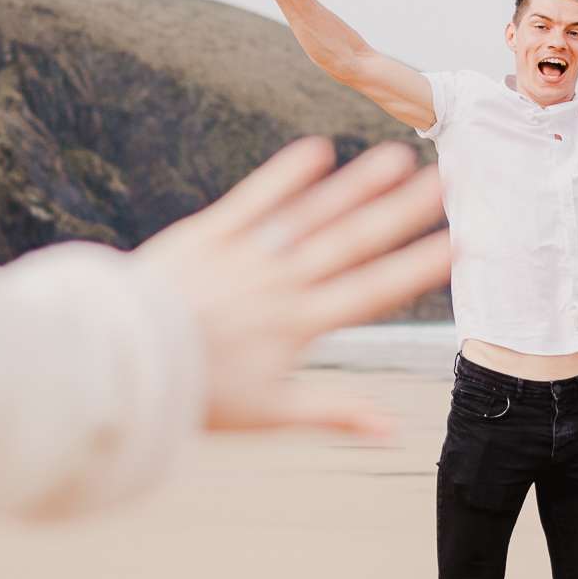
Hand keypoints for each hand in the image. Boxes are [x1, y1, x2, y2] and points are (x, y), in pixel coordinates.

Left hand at [136, 138, 449, 437]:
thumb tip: (392, 429)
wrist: (119, 363)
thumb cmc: (196, 395)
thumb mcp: (269, 415)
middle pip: (351, 243)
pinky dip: (284, 176)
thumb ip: (334, 414)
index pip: (370, 293)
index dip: (416, 269)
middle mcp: (279, 285)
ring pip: (310, 215)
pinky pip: (252, 200)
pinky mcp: (207, 236)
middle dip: (402, 213)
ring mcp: (244, 256)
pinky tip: (319, 149)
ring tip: (398, 156)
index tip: (458, 244)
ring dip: (356, 186)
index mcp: (298, 327)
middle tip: (446, 181)